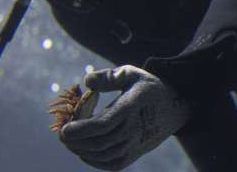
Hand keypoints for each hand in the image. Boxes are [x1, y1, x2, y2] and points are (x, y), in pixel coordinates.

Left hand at [59, 65, 190, 170]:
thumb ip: (108, 76)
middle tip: (61, 135)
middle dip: (76, 141)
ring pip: (104, 155)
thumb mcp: (130, 73)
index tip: (64, 129)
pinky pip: (113, 163)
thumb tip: (86, 81)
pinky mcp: (136, 153)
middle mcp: (135, 128)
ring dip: (82, 150)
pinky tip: (82, 152)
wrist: (175, 107)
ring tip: (69, 142)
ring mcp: (136, 143)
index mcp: (132, 106)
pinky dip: (95, 161)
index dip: (82, 129)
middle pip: (100, 142)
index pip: (104, 124)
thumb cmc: (147, 87)